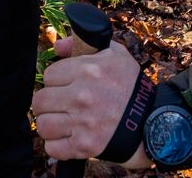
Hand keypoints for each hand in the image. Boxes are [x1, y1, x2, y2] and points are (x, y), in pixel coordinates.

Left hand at [33, 39, 152, 168]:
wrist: (152, 120)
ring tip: (62, 121)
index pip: (49, 75)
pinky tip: (67, 137)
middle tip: (60, 104)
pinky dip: (57, 144)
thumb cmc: (132, 86)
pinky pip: (53, 147)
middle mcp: (82, 95)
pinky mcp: (84, 145)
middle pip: (40, 100)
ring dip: (50, 124)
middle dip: (48, 102)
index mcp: (88, 70)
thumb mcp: (115, 54)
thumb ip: (83, 45)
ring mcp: (82, 122)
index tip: (65, 85)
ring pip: (43, 124)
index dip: (56, 80)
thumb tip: (56, 47)